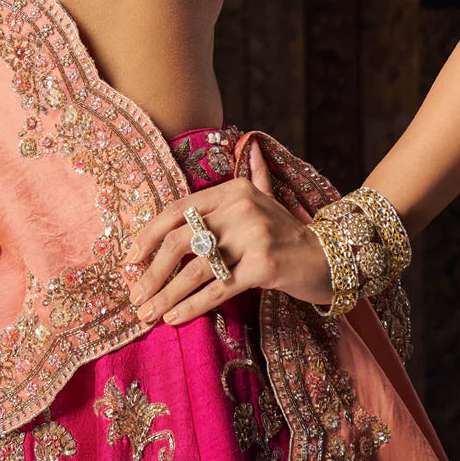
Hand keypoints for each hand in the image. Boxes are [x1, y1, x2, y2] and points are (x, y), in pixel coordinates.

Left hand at [125, 139, 332, 326]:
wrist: (330, 257)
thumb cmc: (288, 232)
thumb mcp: (267, 197)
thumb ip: (253, 173)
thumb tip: (247, 142)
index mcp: (233, 189)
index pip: (177, 211)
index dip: (148, 236)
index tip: (129, 260)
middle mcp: (241, 208)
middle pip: (180, 240)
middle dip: (152, 271)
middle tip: (135, 295)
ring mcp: (253, 236)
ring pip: (196, 269)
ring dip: (166, 294)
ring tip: (147, 312)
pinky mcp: (264, 266)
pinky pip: (218, 289)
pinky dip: (192, 306)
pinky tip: (173, 317)